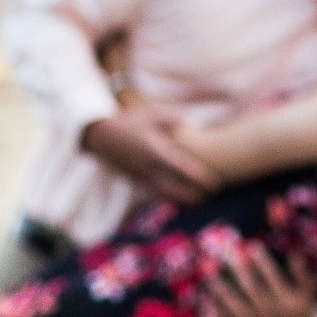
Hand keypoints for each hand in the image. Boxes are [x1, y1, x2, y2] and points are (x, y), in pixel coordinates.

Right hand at [80, 110, 219, 204]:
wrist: (100, 137)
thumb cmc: (127, 123)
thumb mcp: (150, 116)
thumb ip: (171, 121)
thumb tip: (191, 124)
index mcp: (155, 152)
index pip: (182, 169)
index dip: (199, 178)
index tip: (215, 183)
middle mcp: (148, 169)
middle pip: (175, 190)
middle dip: (193, 196)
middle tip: (209, 196)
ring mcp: (141, 177)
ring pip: (165, 194)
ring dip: (181, 198)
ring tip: (198, 199)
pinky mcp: (135, 181)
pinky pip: (155, 193)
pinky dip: (168, 195)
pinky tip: (177, 195)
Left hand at [210, 247, 314, 316]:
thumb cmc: (300, 316)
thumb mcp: (307, 297)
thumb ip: (302, 276)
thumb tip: (296, 253)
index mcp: (286, 302)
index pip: (272, 277)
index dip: (262, 260)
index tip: (252, 246)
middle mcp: (271, 313)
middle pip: (251, 289)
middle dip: (239, 271)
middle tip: (228, 256)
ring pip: (236, 307)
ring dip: (222, 292)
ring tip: (212, 278)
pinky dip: (219, 311)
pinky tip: (212, 298)